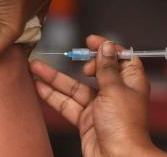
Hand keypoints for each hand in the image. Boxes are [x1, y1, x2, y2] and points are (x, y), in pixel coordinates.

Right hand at [30, 35, 166, 156]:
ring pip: (75, 88)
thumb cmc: (124, 126)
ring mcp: (99, 107)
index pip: (120, 58)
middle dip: (80, 62)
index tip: (91, 40)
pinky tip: (39, 86)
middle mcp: (115, 93)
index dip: (107, 47)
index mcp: (130, 82)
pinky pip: (68, 104)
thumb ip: (106, 68)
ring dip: (55, 78)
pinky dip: (53, 96)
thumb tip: (106, 46)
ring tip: (35, 66)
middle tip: (74, 57)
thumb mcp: (114, 90)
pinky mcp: (86, 120)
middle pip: (96, 71)